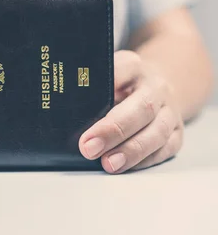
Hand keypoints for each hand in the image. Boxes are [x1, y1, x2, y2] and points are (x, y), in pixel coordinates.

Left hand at [79, 50, 183, 173]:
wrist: (156, 84)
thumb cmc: (119, 83)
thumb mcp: (104, 73)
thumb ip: (86, 84)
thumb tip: (59, 106)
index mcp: (133, 66)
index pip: (121, 71)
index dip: (105, 87)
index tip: (81, 103)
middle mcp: (156, 87)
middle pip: (141, 107)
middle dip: (114, 130)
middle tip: (88, 148)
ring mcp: (169, 110)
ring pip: (157, 131)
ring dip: (131, 151)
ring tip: (108, 164)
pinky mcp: (176, 132)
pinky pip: (165, 149)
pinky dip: (144, 161)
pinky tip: (125, 167)